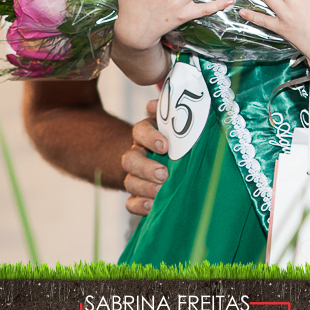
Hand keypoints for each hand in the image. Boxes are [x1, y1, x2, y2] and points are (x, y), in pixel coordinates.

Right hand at [123, 99, 167, 215]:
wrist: (174, 162)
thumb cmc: (180, 140)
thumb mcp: (177, 125)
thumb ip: (170, 112)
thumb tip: (155, 103)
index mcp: (146, 135)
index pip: (140, 131)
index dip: (150, 138)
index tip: (165, 146)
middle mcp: (138, 154)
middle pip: (130, 160)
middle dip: (146, 168)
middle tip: (164, 174)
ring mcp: (136, 176)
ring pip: (129, 181)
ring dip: (145, 187)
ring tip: (161, 191)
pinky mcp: (138, 195)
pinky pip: (130, 203)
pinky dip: (139, 205)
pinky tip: (152, 205)